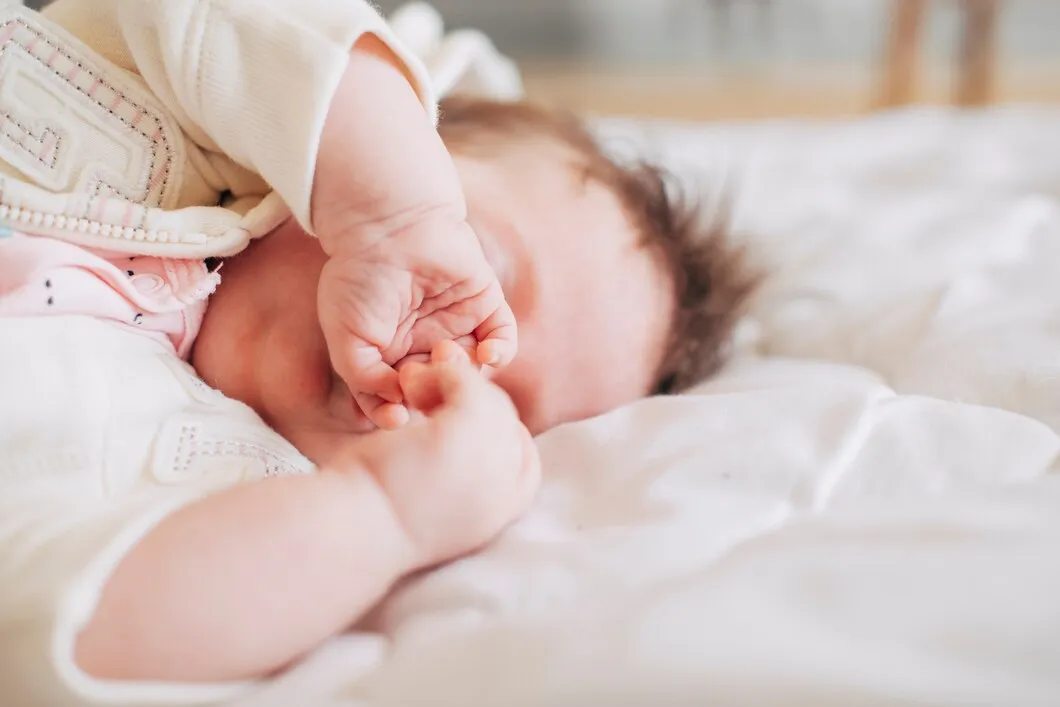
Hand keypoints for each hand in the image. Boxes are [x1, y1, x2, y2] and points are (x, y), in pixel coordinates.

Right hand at [317, 211, 515, 430]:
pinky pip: (502, 339)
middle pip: (439, 388)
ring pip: (472, 371)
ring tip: (443, 355)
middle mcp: (423, 344)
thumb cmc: (359, 277)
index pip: (400, 399)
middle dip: (432, 393)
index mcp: (389, 354)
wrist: (388, 225)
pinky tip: (487, 355)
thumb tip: (394, 407)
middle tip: (418, 380)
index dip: (399, 413)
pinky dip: (500, 353)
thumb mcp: (346, 338)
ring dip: (464, 375)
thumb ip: (363, 380)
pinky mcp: (484, 305)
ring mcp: (456, 325)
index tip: (398, 418)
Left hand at [352, 341, 539, 566]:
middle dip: (472, 403)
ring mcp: (494, 460)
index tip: (456, 422)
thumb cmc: (375, 519)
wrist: (349, 532)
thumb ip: (459, 478)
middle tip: (430, 394)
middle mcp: (509, 489)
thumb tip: (460, 445)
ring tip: (413, 386)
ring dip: (454, 385)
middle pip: (508, 425)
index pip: (524, 460)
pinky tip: (410, 381)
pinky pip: (468, 384)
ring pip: (491, 400)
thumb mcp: (432, 505)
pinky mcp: (468, 429)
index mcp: (504, 512)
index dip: (496, 434)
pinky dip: (442, 374)